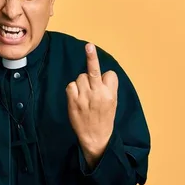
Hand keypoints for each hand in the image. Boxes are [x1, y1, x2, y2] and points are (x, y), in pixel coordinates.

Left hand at [66, 43, 117, 166]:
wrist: (95, 137)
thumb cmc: (104, 118)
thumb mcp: (112, 103)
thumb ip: (107, 88)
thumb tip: (98, 73)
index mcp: (111, 94)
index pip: (108, 74)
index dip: (106, 78)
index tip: (105, 83)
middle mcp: (98, 94)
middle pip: (94, 70)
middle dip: (92, 57)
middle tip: (89, 46)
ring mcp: (85, 97)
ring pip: (81, 77)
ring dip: (82, 83)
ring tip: (85, 96)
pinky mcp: (73, 101)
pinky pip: (71, 85)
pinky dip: (73, 89)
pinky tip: (77, 98)